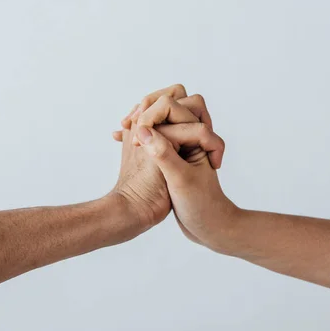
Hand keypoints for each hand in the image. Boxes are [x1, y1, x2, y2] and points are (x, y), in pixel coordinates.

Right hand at [117, 86, 237, 251]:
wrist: (209, 228)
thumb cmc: (201, 205)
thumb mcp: (180, 179)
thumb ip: (163, 153)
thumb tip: (143, 129)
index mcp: (199, 135)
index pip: (171, 107)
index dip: (150, 118)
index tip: (136, 140)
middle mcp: (192, 136)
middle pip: (170, 103)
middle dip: (149, 108)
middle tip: (130, 123)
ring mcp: (182, 145)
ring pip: (161, 118)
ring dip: (143, 118)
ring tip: (124, 128)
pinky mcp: (172, 156)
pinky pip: (155, 134)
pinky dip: (140, 133)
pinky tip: (119, 138)